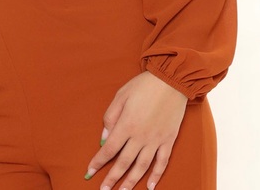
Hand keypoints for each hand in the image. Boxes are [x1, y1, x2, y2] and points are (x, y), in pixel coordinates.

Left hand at [85, 71, 187, 189]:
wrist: (170, 80)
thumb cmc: (143, 85)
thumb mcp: (121, 95)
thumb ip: (110, 117)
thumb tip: (104, 138)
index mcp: (126, 124)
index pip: (109, 149)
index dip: (98, 161)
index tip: (89, 172)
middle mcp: (141, 136)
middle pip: (124, 162)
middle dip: (112, 178)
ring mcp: (156, 140)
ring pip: (142, 166)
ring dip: (131, 181)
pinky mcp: (168, 140)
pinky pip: (162, 162)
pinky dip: (156, 175)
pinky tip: (149, 186)